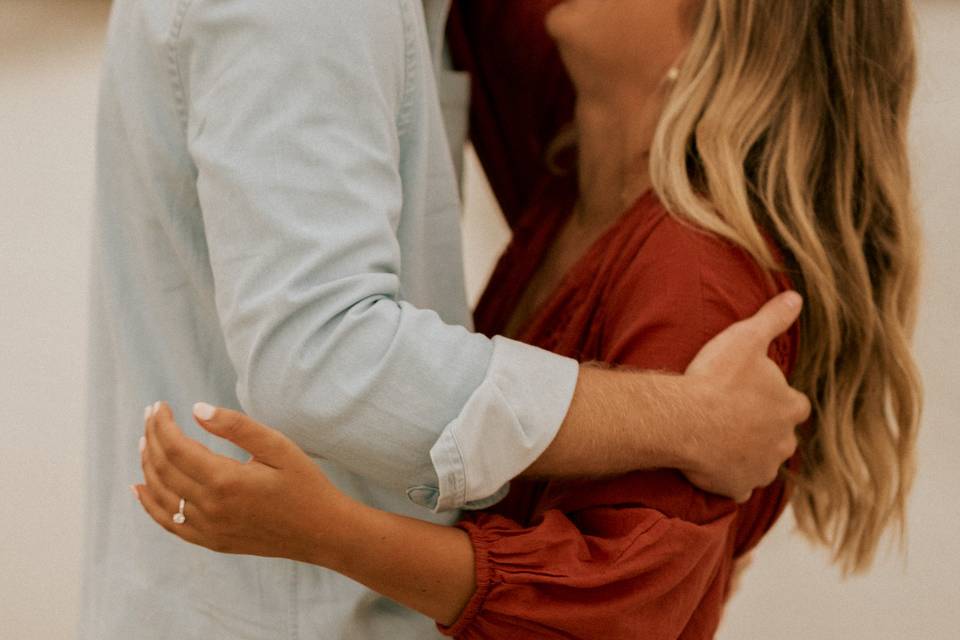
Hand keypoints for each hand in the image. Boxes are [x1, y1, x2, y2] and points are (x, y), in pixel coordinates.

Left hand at [133, 402, 352, 564]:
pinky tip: (139, 488)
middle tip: (150, 415)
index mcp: (226, 480)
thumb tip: (197, 409)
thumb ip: (237, 427)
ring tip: (145, 442)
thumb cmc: (305, 484)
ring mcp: (208, 528)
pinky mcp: (211, 540)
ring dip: (147, 465)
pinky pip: (170, 523)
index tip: (160, 405)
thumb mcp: (278, 446)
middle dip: (152, 438)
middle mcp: (210, 507)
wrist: (322, 531)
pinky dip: (149, 505)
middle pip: (163, 469)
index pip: (176, 448)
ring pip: (161, 494)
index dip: (162, 424)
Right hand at [681, 291, 810, 500]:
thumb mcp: (746, 338)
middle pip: (781, 437)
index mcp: (790, 407)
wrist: (685, 420)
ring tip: (721, 440)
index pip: (796, 404)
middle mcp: (784, 442)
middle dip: (765, 430)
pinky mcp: (738, 488)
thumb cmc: (716, 378)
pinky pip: (739, 487)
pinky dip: (730, 480)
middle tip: (734, 416)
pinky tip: (712, 466)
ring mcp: (762, 468)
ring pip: (763, 463)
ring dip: (748, 454)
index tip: (755, 393)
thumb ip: (773, 318)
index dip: (777, 399)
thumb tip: (796, 296)